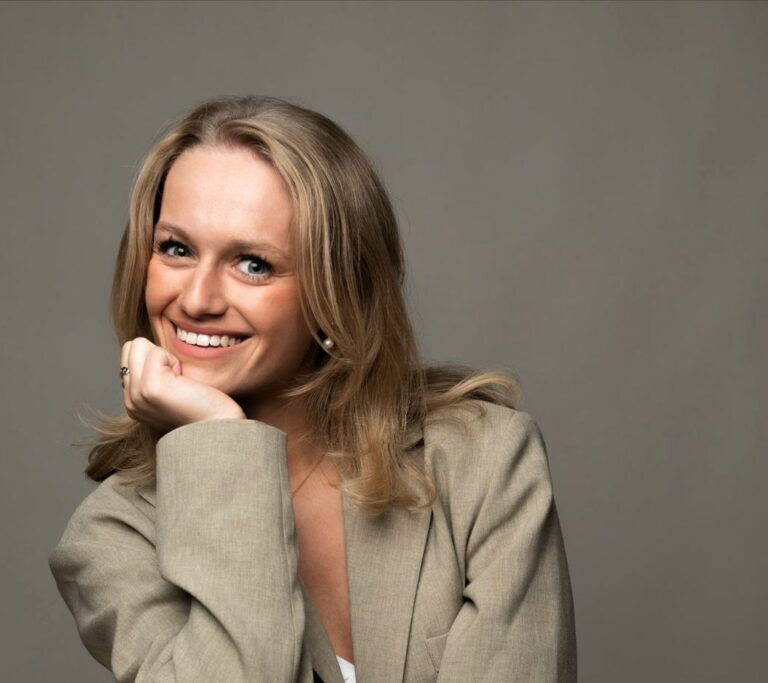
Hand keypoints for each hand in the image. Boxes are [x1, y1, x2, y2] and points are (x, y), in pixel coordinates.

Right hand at [120, 337, 245, 432]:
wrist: (219, 427)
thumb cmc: (205, 405)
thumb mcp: (170, 390)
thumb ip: (153, 374)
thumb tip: (149, 347)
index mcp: (133, 401)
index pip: (129, 355)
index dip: (157, 360)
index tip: (175, 381)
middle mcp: (130, 400)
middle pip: (130, 347)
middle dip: (157, 355)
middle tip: (178, 379)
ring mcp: (137, 394)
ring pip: (138, 345)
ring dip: (165, 357)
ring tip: (180, 381)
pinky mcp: (150, 387)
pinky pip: (156, 351)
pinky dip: (174, 361)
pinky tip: (184, 382)